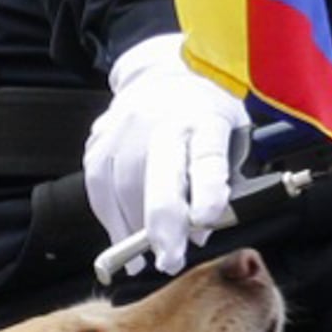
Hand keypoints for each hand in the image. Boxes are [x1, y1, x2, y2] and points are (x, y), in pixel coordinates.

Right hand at [83, 31, 248, 273]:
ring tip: (146, 258)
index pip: (207, 156)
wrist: (165, 71)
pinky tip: (123, 234)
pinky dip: (111, 216)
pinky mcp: (100, 137)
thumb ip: (221, 183)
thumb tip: (198, 233)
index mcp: (205, 118)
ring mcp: (126, 126)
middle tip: (169, 260)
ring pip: (122, 186)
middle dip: (162, 225)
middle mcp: (163, 119)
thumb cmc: (205, 112)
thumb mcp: (232, 137)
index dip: (207, 189)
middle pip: (158, 175)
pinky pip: (99, 186)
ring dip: (133, 229)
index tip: (206, 220)